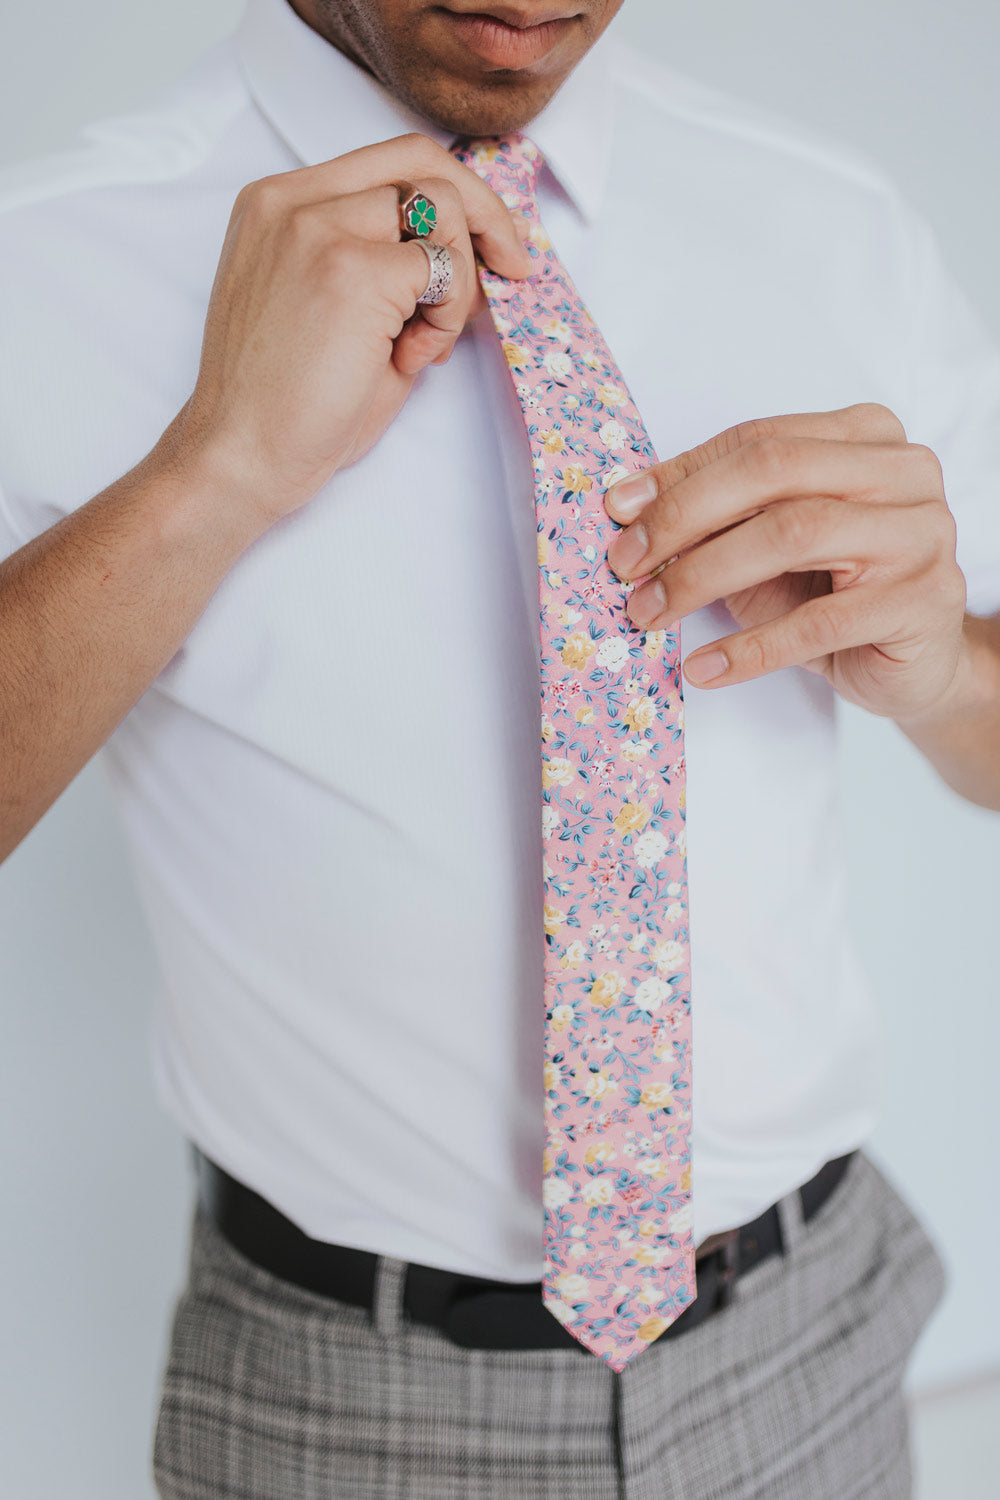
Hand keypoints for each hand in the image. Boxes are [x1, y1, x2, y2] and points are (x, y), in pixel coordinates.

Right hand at [163, 133, 531, 525]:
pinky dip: (447, 318)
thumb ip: (384, 263)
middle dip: (484, 212)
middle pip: (422, 161)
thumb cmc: (287, 404)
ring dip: (458, 281)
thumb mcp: (332, 308)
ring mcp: (318, 229)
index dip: (454, 195)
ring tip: (425, 344)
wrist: (241, 458)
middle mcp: (291, 201)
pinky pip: (441, 269)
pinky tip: (413, 359)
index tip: (488, 243)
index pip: (389, 160)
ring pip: (441, 209)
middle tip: (511, 266)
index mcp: (279, 203)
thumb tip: (472, 253)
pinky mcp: (351, 271)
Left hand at [603, 404, 967, 720]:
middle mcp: (904, 470)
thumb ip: (718, 519)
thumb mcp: (768, 547)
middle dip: (684, 518)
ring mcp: (922, 532)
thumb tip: (630, 511)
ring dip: (704, 576)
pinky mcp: (921, 601)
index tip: (618, 511)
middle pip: (773, 472)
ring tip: (652, 613)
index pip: (757, 440)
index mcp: (866, 435)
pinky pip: (819, 624)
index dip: (680, 475)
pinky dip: (751, 648)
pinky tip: (705, 667)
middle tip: (626, 564)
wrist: (918, 663)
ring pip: (794, 534)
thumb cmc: (837, 594)